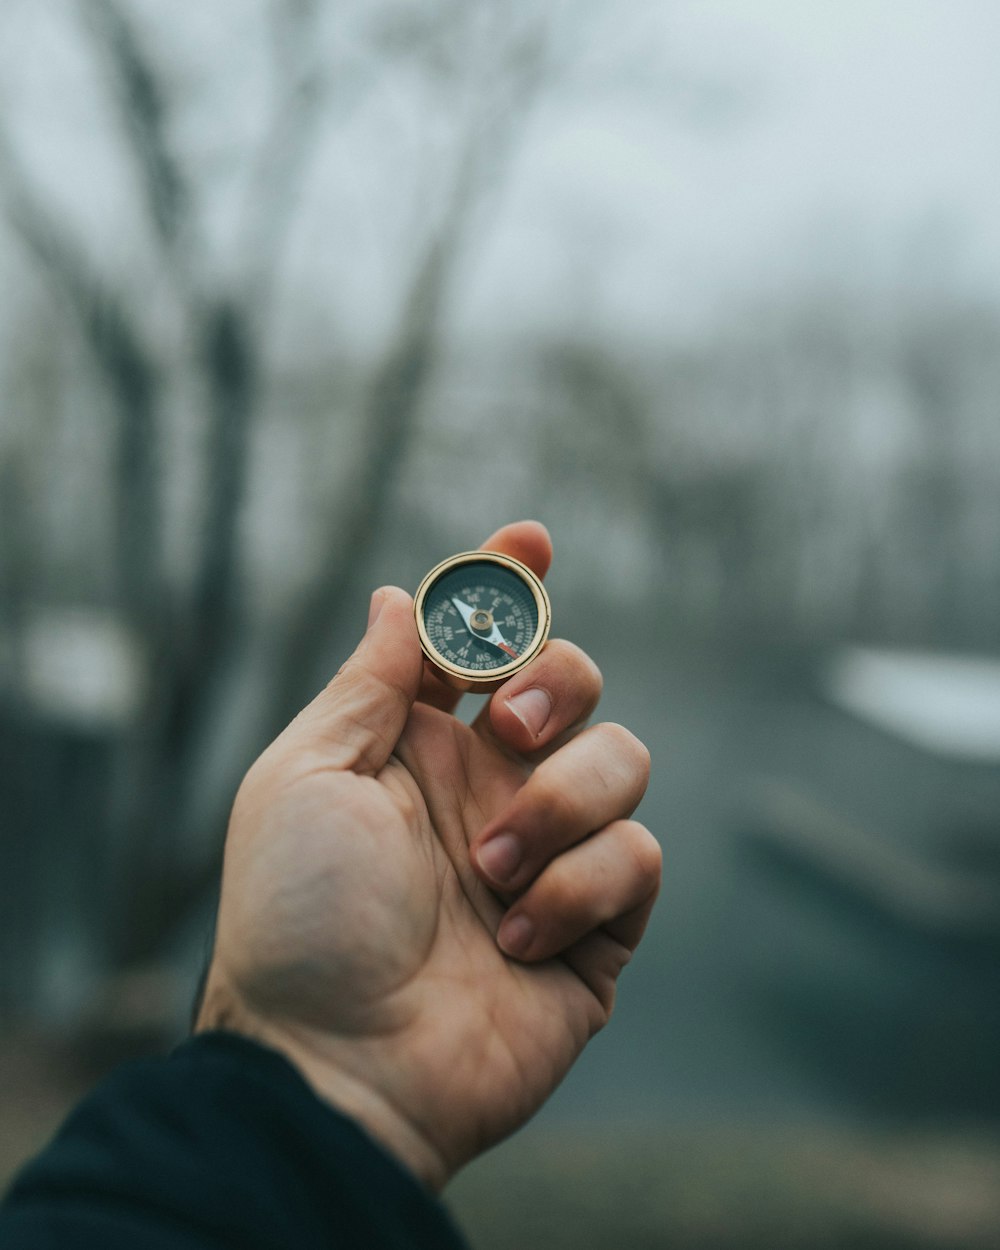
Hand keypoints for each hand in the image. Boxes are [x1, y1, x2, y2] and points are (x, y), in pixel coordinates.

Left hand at [195, 521, 659, 1188]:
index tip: (528, 538)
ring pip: (624, 759)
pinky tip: (516, 939)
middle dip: (560, 681)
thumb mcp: (305, 778)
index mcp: (421, 746)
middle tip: (517, 726)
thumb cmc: (300, 919)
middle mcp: (492, 787)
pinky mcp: (598, 923)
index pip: (480, 643)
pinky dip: (580, 888)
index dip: (506, 584)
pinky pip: (638, 858)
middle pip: (575, 679)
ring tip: (490, 875)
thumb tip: (397, 598)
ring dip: (558, 808)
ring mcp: (550, 852)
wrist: (338, 1065)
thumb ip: (367, 685)